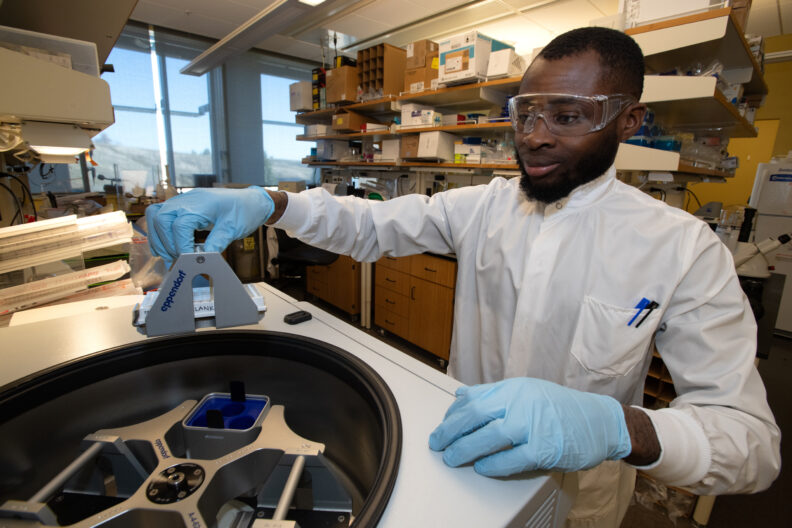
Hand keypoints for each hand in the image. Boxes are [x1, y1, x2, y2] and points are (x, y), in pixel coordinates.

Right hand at [145, 186, 274, 263]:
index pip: (180, 225)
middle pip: (161, 218)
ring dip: (158, 237)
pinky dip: (158, 231)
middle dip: (166, 242)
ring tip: (170, 255)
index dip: (181, 246)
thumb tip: (202, 259)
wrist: (250, 201)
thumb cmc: (243, 211)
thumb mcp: (233, 229)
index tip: (189, 260)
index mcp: (201, 204)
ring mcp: (182, 201)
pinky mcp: (181, 206)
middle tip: (178, 258)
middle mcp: (187, 200)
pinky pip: (159, 215)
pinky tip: (168, 247)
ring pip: (155, 215)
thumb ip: (217, 243)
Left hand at [428, 378, 631, 475]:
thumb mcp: (527, 391)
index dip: (452, 414)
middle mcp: (521, 402)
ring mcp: (533, 425)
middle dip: (449, 431)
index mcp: (514, 388)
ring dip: (465, 449)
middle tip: (437, 443)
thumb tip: (460, 396)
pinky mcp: (544, 448)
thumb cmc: (563, 409)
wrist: (601, 421)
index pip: (473, 397)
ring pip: (488, 436)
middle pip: (474, 414)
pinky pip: (510, 459)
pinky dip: (492, 465)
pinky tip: (482, 467)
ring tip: (453, 457)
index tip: (443, 425)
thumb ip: (494, 394)